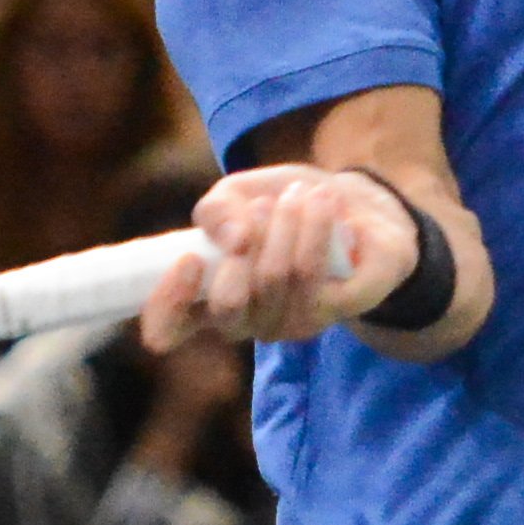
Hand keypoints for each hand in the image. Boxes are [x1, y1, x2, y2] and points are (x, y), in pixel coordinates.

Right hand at [140, 164, 420, 352]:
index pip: (167, 331)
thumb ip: (216, 211)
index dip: (168, 304)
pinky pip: (312, 271)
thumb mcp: (238, 193)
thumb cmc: (283, 206)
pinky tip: (324, 201)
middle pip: (228, 306)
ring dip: (284, 223)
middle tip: (261, 206)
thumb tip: (231, 238)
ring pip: (273, 279)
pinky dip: (315, 225)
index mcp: (207, 299)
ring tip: (299, 194)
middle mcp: (245, 322)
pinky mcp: (333, 312)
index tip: (188, 259)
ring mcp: (290, 323)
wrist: (356, 205)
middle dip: (243, 244)